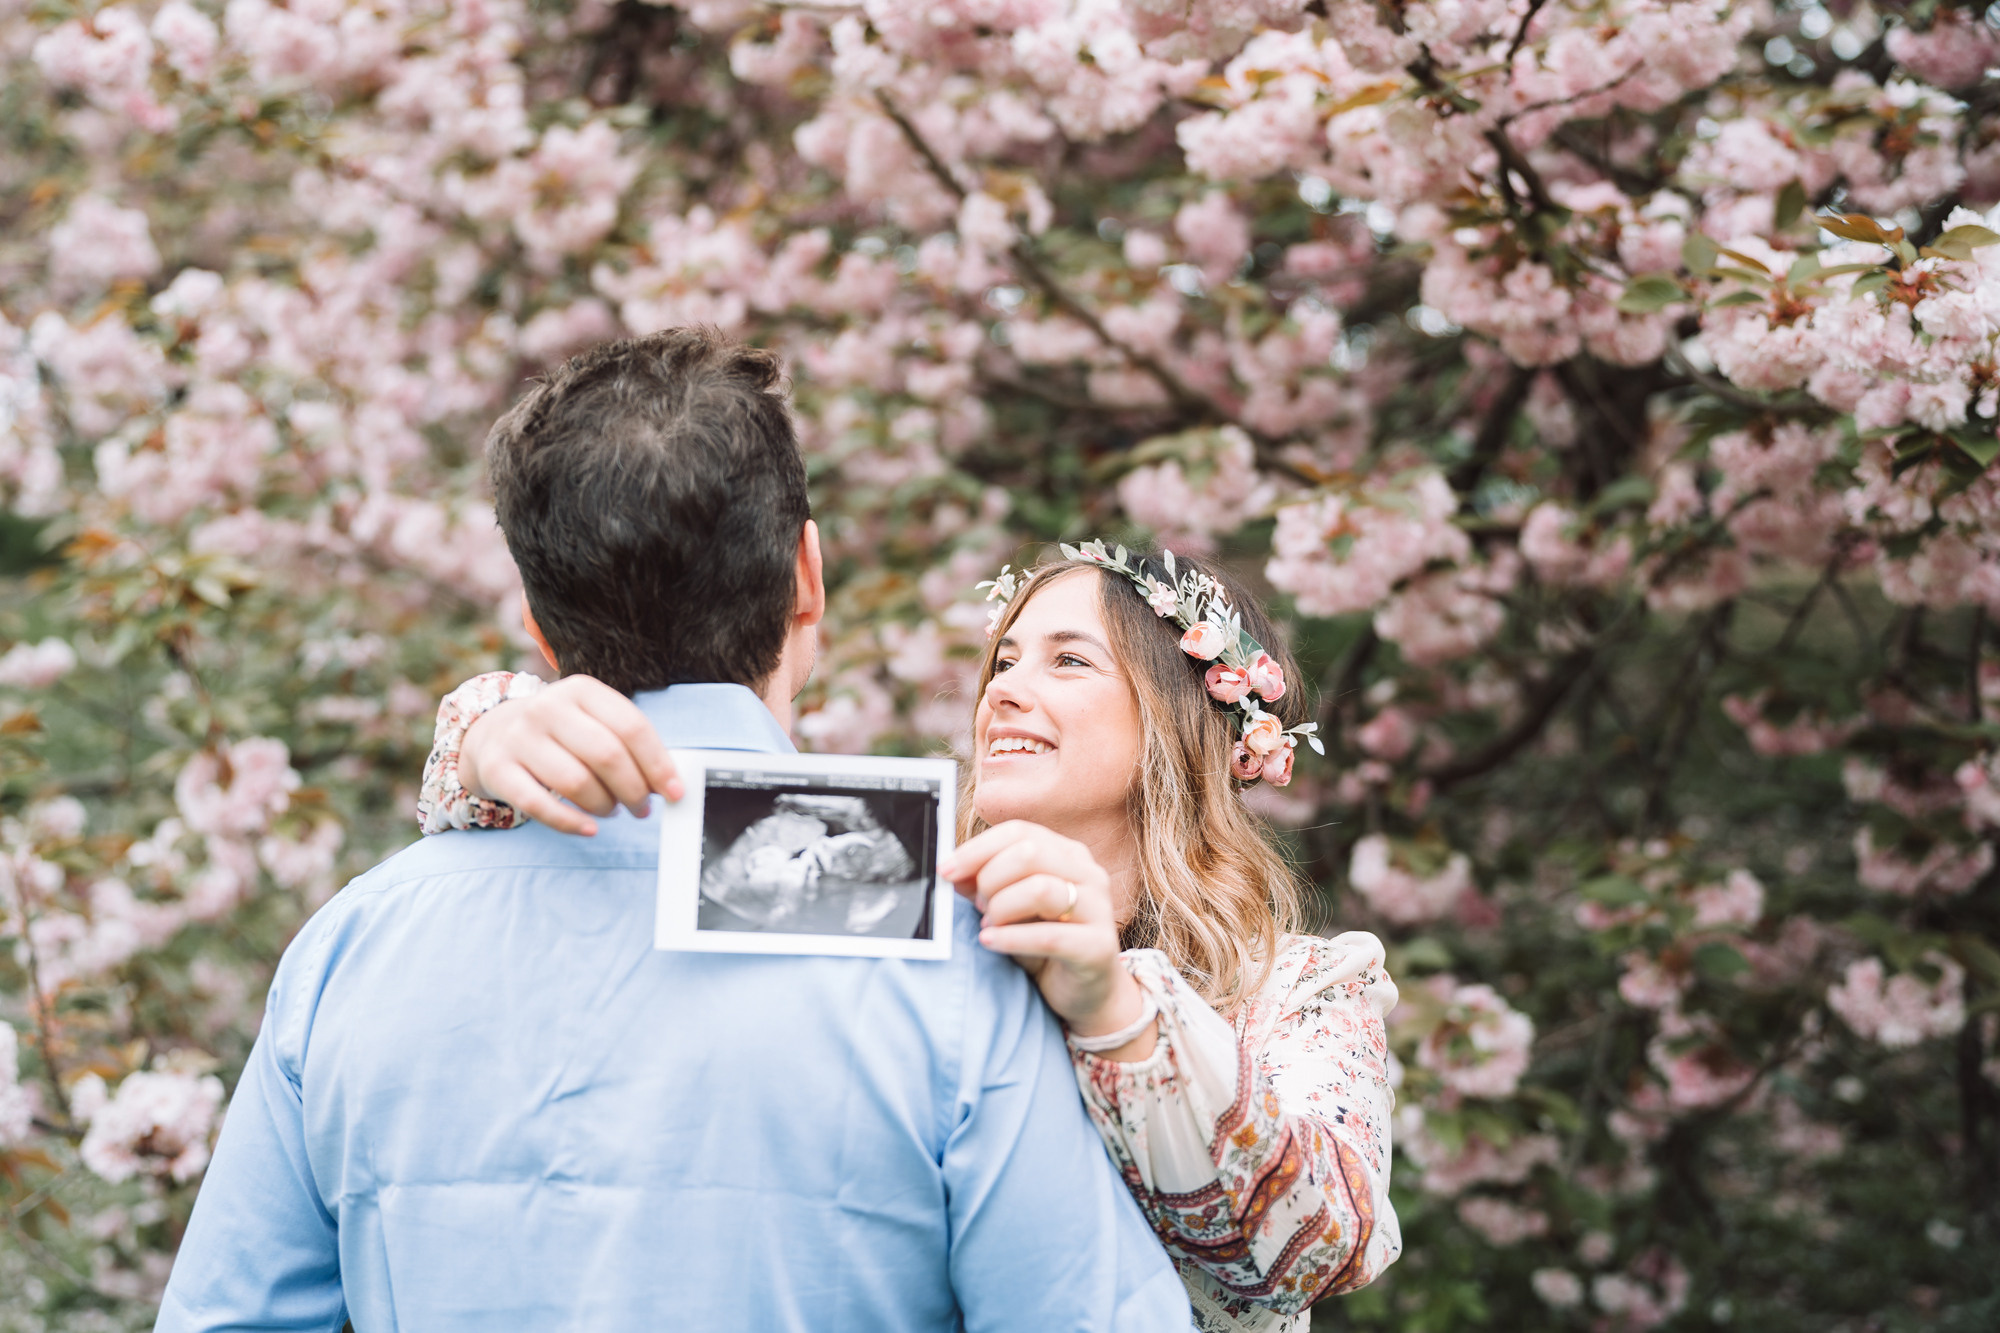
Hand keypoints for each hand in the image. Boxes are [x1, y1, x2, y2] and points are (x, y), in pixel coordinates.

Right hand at [458, 675, 683, 836]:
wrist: (493, 732)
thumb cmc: (559, 732)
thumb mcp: (592, 720)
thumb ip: (628, 743)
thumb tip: (668, 782)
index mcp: (581, 689)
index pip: (632, 727)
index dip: (658, 764)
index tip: (675, 791)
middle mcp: (548, 708)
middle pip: (607, 756)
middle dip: (634, 790)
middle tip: (642, 807)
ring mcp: (519, 737)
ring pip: (576, 782)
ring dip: (604, 806)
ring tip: (612, 810)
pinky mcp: (498, 769)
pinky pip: (539, 805)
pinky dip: (570, 823)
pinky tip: (589, 828)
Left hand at [942, 821, 1155, 1058]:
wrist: (1088, 994)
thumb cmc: (1045, 946)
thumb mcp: (1010, 910)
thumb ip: (984, 886)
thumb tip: (953, 872)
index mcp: (1067, 854)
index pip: (1019, 832)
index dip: (977, 849)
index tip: (946, 870)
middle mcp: (1088, 874)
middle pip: (1029, 853)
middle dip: (990, 879)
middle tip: (978, 905)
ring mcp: (1098, 908)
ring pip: (1040, 889)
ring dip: (1001, 907)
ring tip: (989, 924)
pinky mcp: (1098, 946)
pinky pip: (1049, 936)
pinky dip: (1011, 938)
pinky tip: (990, 941)